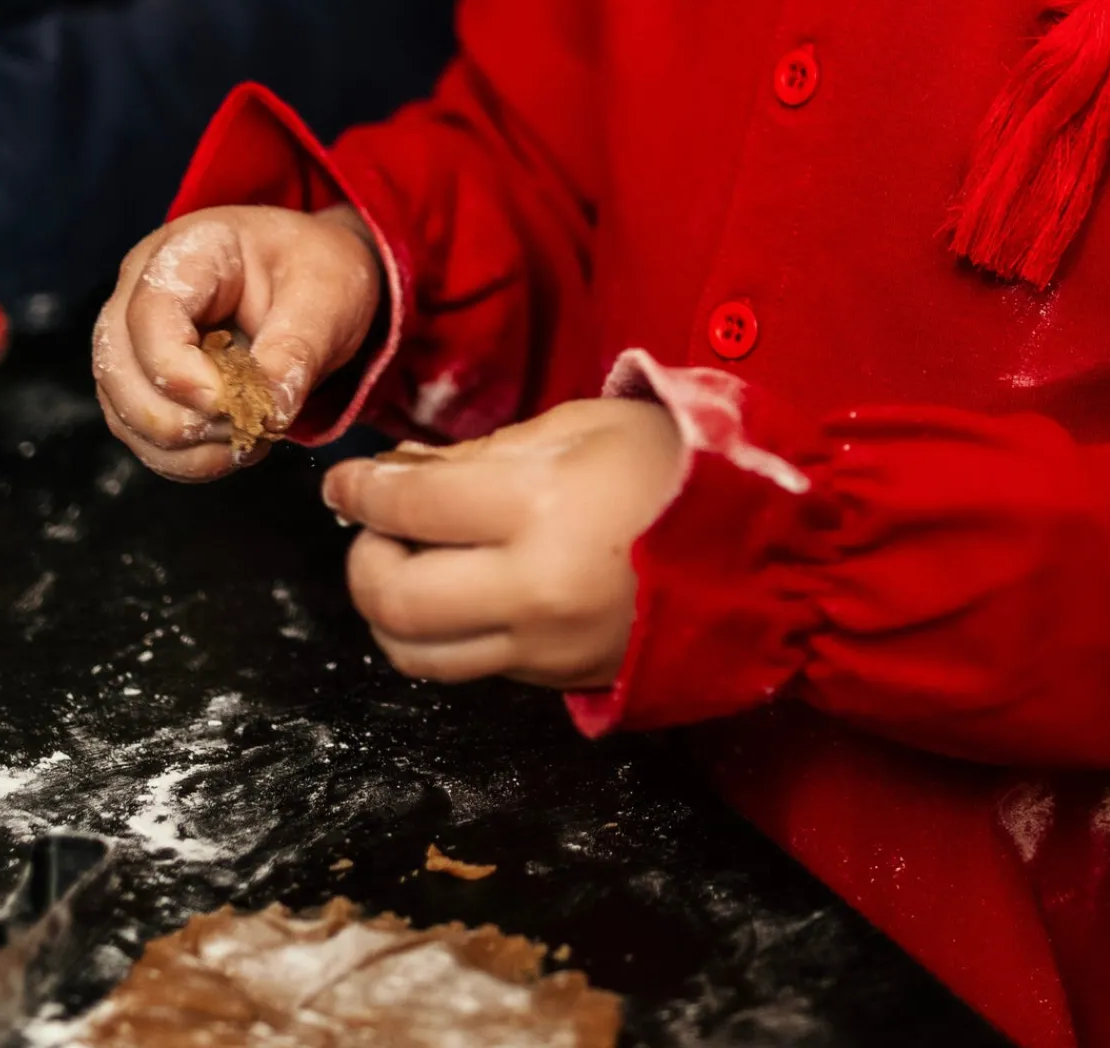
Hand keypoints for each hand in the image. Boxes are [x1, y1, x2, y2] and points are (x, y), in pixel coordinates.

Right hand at [92, 205, 382, 481]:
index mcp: (187, 249)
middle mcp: (142, 289)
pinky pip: (140, 432)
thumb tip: (268, 414)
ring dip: (181, 446)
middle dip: (177, 419)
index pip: (151, 315)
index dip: (179, 373)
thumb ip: (296, 351)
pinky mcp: (144, 378)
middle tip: (245, 430)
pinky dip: (182, 457)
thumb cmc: (317, 270)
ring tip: (247, 441)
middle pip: (118, 368)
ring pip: (122, 409)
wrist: (315, 278)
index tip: (230, 406)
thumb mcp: (326, 297)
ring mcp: (136, 336)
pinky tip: (231, 450)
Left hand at [324, 399, 684, 689]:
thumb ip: (485, 455)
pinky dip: (442, 635)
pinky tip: (456, 592)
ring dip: (387, 612)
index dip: (362, 489)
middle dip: (362, 558)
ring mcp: (542, 648)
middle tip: (369, 525)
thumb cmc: (672, 467)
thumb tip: (407, 473)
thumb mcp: (579, 428)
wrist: (765, 549)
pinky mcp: (558, 680)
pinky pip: (470, 668)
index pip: (411, 505)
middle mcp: (529, 591)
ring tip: (402, 566)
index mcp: (538, 509)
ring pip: (418, 656)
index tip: (344, 480)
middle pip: (395, 598)